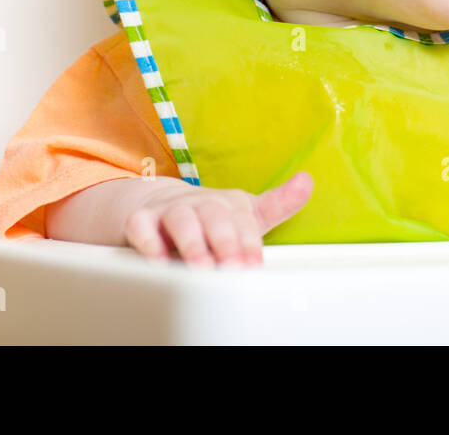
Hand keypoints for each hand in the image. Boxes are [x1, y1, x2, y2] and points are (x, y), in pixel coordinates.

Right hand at [123, 170, 312, 266]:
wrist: (160, 206)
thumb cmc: (212, 219)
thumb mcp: (247, 214)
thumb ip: (278, 204)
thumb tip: (307, 181)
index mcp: (229, 203)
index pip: (244, 219)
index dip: (249, 241)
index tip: (254, 264)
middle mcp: (201, 202)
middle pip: (215, 215)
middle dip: (225, 241)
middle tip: (232, 266)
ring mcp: (170, 209)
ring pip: (180, 219)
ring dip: (191, 242)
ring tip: (201, 267)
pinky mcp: (141, 220)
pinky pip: (141, 227)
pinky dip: (148, 242)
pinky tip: (158, 261)